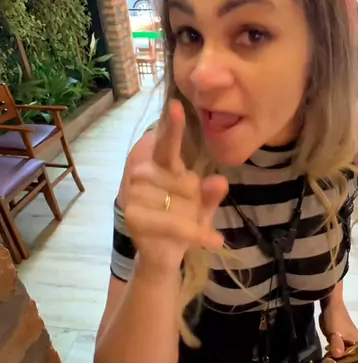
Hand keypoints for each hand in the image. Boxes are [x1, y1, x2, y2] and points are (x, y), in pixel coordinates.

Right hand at [124, 100, 227, 274]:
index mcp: (160, 166)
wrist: (163, 256)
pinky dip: (197, 233)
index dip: (171, 126)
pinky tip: (214, 240)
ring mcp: (134, 195)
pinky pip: (174, 222)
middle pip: (184, 179)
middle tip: (190, 212)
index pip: (166, 143)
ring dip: (195, 217)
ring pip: (180, 200)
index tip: (177, 105)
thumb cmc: (183, 222)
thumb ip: (211, 193)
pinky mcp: (133, 216)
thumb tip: (219, 181)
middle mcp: (143, 175)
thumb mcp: (203, 206)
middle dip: (196, 198)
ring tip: (194, 228)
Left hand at [320, 299, 357, 358]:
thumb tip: (338, 356)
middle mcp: (357, 347)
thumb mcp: (335, 332)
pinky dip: (336, 361)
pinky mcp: (340, 342)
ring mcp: (348, 344)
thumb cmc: (335, 318)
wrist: (330, 304)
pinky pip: (340, 355)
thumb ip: (337, 343)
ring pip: (348, 360)